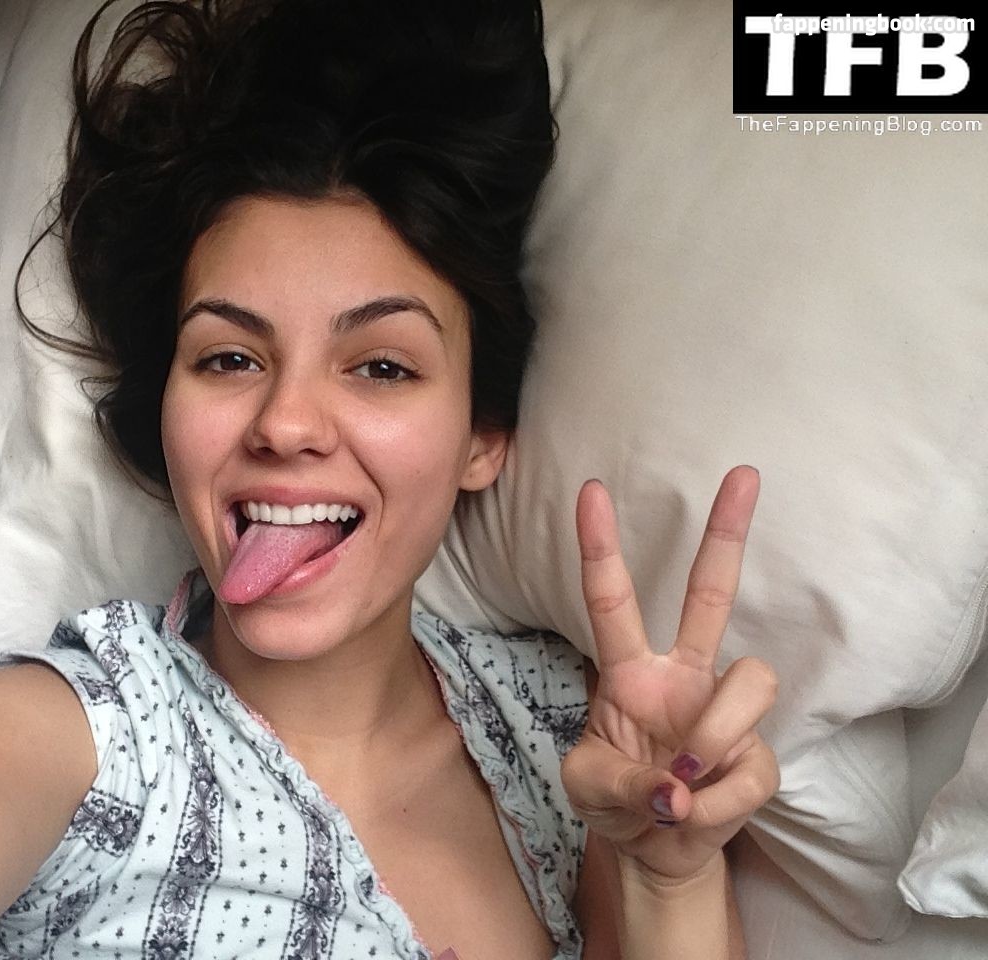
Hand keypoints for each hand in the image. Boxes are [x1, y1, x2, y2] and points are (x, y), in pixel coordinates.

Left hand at [560, 466, 779, 880]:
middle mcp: (682, 676)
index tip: (591, 491)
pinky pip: (752, 765)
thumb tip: (676, 789)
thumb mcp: (586, 790)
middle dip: (727, 534)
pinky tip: (693, 816)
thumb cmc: (613, 801)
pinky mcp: (756, 758)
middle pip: (711, 593)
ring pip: (751, 681)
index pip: (611, 600)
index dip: (599, 547)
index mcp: (629, 671)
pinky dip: (717, 804)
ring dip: (715, 736)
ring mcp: (723, 712)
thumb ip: (618, 784)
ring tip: (679, 786)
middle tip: (743, 474)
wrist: (653, 851)